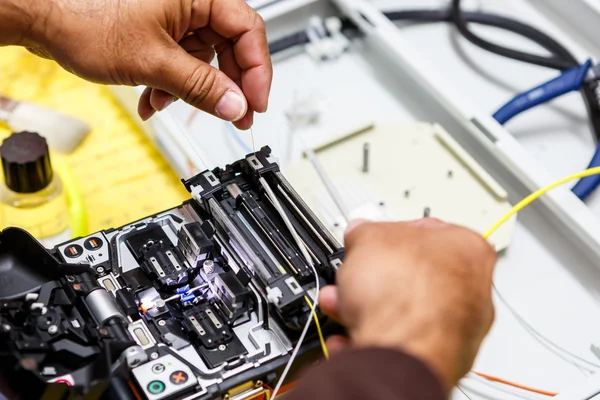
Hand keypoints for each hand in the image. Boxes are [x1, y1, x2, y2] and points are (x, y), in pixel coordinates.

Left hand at [15, 0, 271, 128]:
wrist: (42, 16)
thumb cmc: (85, 19)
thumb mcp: (155, 62)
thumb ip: (202, 87)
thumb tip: (236, 105)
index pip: (247, 31)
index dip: (257, 71)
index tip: (255, 102)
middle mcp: (190, 3)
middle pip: (229, 47)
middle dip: (226, 87)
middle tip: (234, 116)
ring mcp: (174, 17)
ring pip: (203, 59)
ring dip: (191, 90)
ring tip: (169, 105)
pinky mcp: (159, 31)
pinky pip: (181, 62)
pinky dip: (171, 85)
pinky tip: (154, 99)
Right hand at [320, 219, 496, 393]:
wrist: (402, 351)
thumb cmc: (404, 293)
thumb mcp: (368, 238)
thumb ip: (364, 232)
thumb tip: (361, 234)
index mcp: (468, 249)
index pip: (426, 231)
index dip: (388, 234)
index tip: (370, 241)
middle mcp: (472, 289)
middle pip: (412, 274)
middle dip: (373, 275)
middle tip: (353, 274)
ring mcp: (458, 329)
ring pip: (404, 310)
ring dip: (366, 305)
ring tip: (340, 304)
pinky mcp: (439, 358)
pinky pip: (401, 340)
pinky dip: (374, 336)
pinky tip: (350, 335)